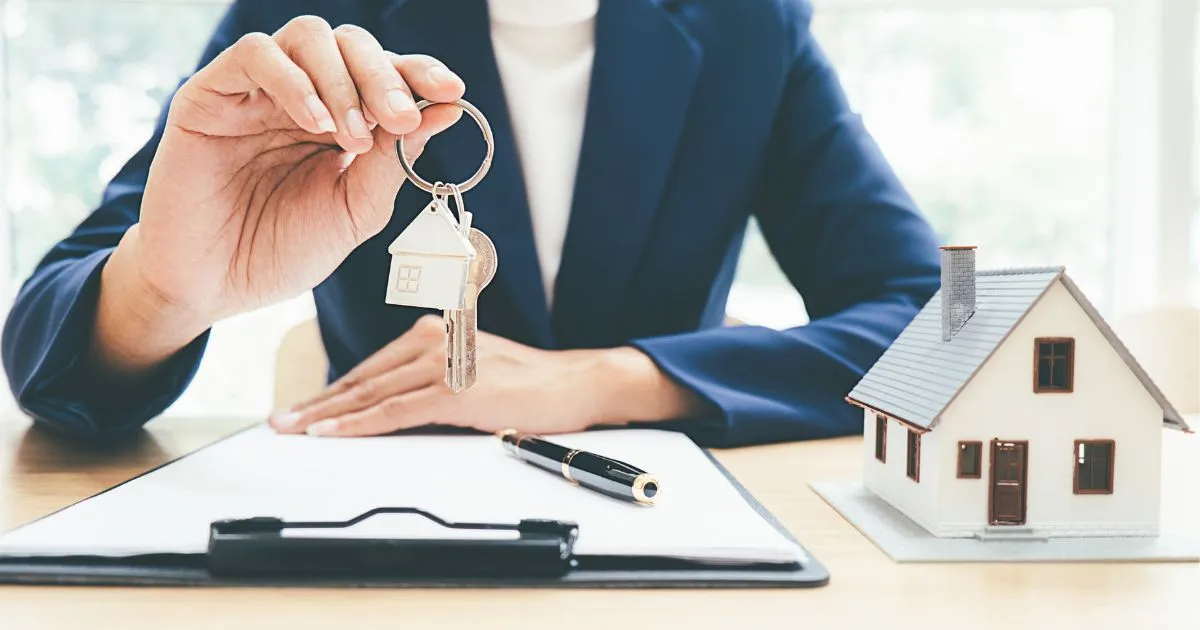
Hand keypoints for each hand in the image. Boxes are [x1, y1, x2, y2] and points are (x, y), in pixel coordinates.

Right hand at [134, 17, 463, 321]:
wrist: (213, 287)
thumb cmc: (282, 250)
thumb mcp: (355, 210)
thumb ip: (395, 160)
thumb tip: (449, 109)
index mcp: (341, 119)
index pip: (386, 74)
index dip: (420, 73)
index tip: (453, 91)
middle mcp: (302, 95)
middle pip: (352, 45)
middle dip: (385, 77)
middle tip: (401, 117)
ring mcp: (256, 91)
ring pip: (309, 37)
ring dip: (343, 80)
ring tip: (354, 134)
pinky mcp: (210, 94)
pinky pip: (255, 54)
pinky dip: (294, 80)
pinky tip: (312, 123)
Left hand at [269, 316, 707, 436]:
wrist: (575, 383)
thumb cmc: (528, 384)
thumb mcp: (471, 370)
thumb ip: (430, 381)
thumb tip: (389, 410)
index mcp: (432, 334)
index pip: (369, 368)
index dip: (329, 391)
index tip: (299, 409)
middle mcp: (432, 342)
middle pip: (360, 379)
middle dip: (315, 404)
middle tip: (278, 421)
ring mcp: (443, 365)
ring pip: (369, 394)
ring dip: (326, 415)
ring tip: (292, 430)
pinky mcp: (455, 391)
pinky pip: (395, 411)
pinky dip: (358, 425)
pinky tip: (332, 434)